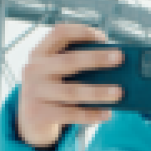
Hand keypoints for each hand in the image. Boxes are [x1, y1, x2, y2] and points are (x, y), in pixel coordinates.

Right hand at [17, 23, 123, 147]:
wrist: (30, 119)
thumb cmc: (55, 89)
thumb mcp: (58, 72)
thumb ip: (78, 66)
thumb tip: (114, 67)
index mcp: (40, 52)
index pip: (58, 33)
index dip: (81, 32)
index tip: (103, 37)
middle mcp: (34, 69)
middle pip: (68, 62)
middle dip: (96, 58)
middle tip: (120, 57)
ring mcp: (35, 92)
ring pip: (72, 92)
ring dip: (98, 92)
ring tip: (119, 92)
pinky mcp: (38, 114)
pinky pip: (70, 114)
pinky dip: (90, 114)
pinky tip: (107, 113)